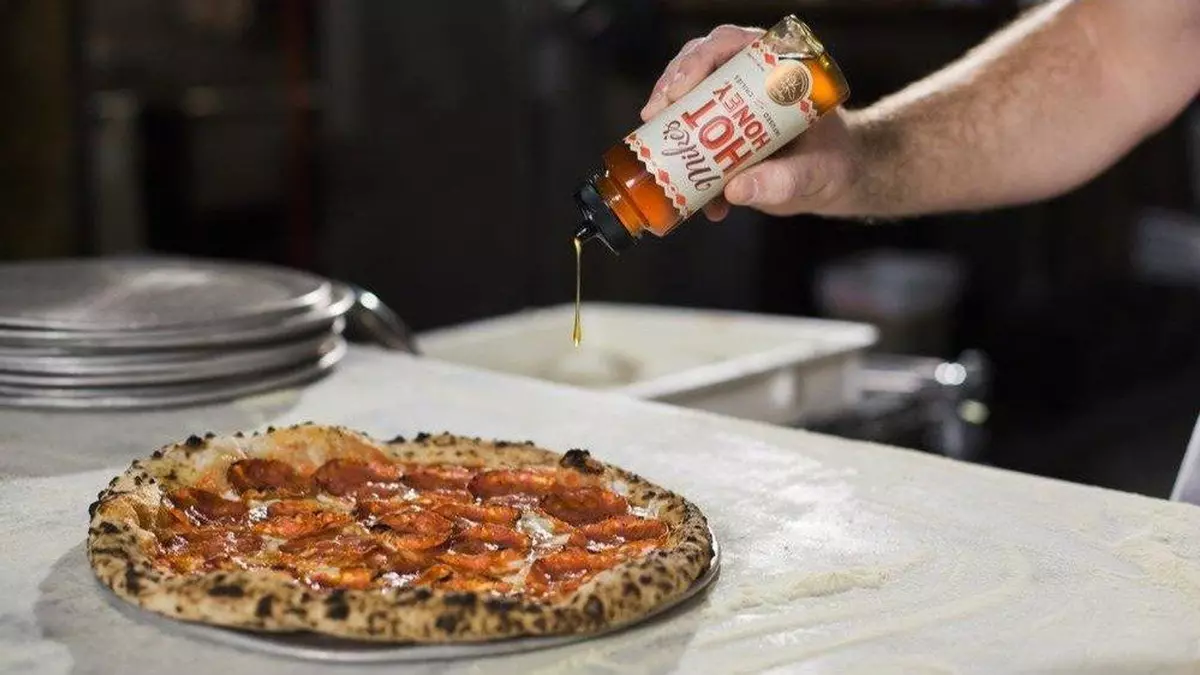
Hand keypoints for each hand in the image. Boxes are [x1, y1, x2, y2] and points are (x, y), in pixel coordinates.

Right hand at [640, 25, 861, 219]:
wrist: (834, 180)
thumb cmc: (834, 163)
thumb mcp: (815, 173)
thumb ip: (783, 181)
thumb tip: (735, 189)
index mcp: (774, 66)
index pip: (729, 45)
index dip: (698, 60)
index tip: (680, 89)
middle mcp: (748, 80)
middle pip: (697, 68)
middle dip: (670, 89)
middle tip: (654, 116)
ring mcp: (730, 107)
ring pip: (687, 102)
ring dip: (668, 125)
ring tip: (658, 151)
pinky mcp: (720, 137)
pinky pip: (693, 142)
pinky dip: (685, 167)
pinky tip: (697, 200)